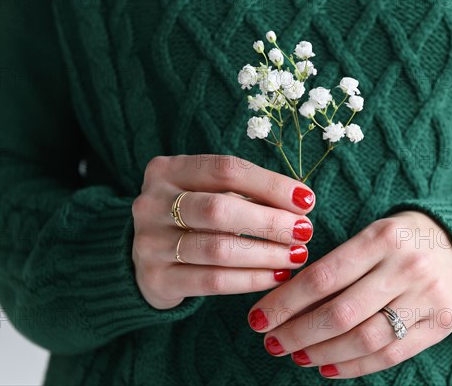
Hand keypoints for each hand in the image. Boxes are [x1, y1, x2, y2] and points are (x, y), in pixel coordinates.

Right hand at [132, 155, 314, 308]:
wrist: (145, 261)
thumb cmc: (193, 220)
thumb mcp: (210, 194)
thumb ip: (246, 195)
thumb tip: (300, 204)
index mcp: (168, 170)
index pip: (226, 170)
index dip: (270, 185)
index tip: (306, 200)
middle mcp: (151, 203)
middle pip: (220, 209)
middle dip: (270, 222)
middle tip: (304, 232)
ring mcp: (149, 242)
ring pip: (218, 249)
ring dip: (266, 253)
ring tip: (297, 255)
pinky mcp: (156, 278)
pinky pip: (213, 281)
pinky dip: (251, 279)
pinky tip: (277, 276)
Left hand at [247, 211, 451, 377]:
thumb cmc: (401, 239)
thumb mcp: (370, 235)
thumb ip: (336, 265)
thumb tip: (288, 303)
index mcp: (382, 237)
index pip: (323, 277)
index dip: (285, 302)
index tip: (258, 318)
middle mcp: (406, 267)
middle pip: (341, 313)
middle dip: (298, 333)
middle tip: (271, 342)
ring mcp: (426, 297)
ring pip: (364, 338)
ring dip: (322, 352)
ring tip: (297, 355)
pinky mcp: (440, 323)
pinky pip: (391, 354)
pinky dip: (354, 366)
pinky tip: (328, 366)